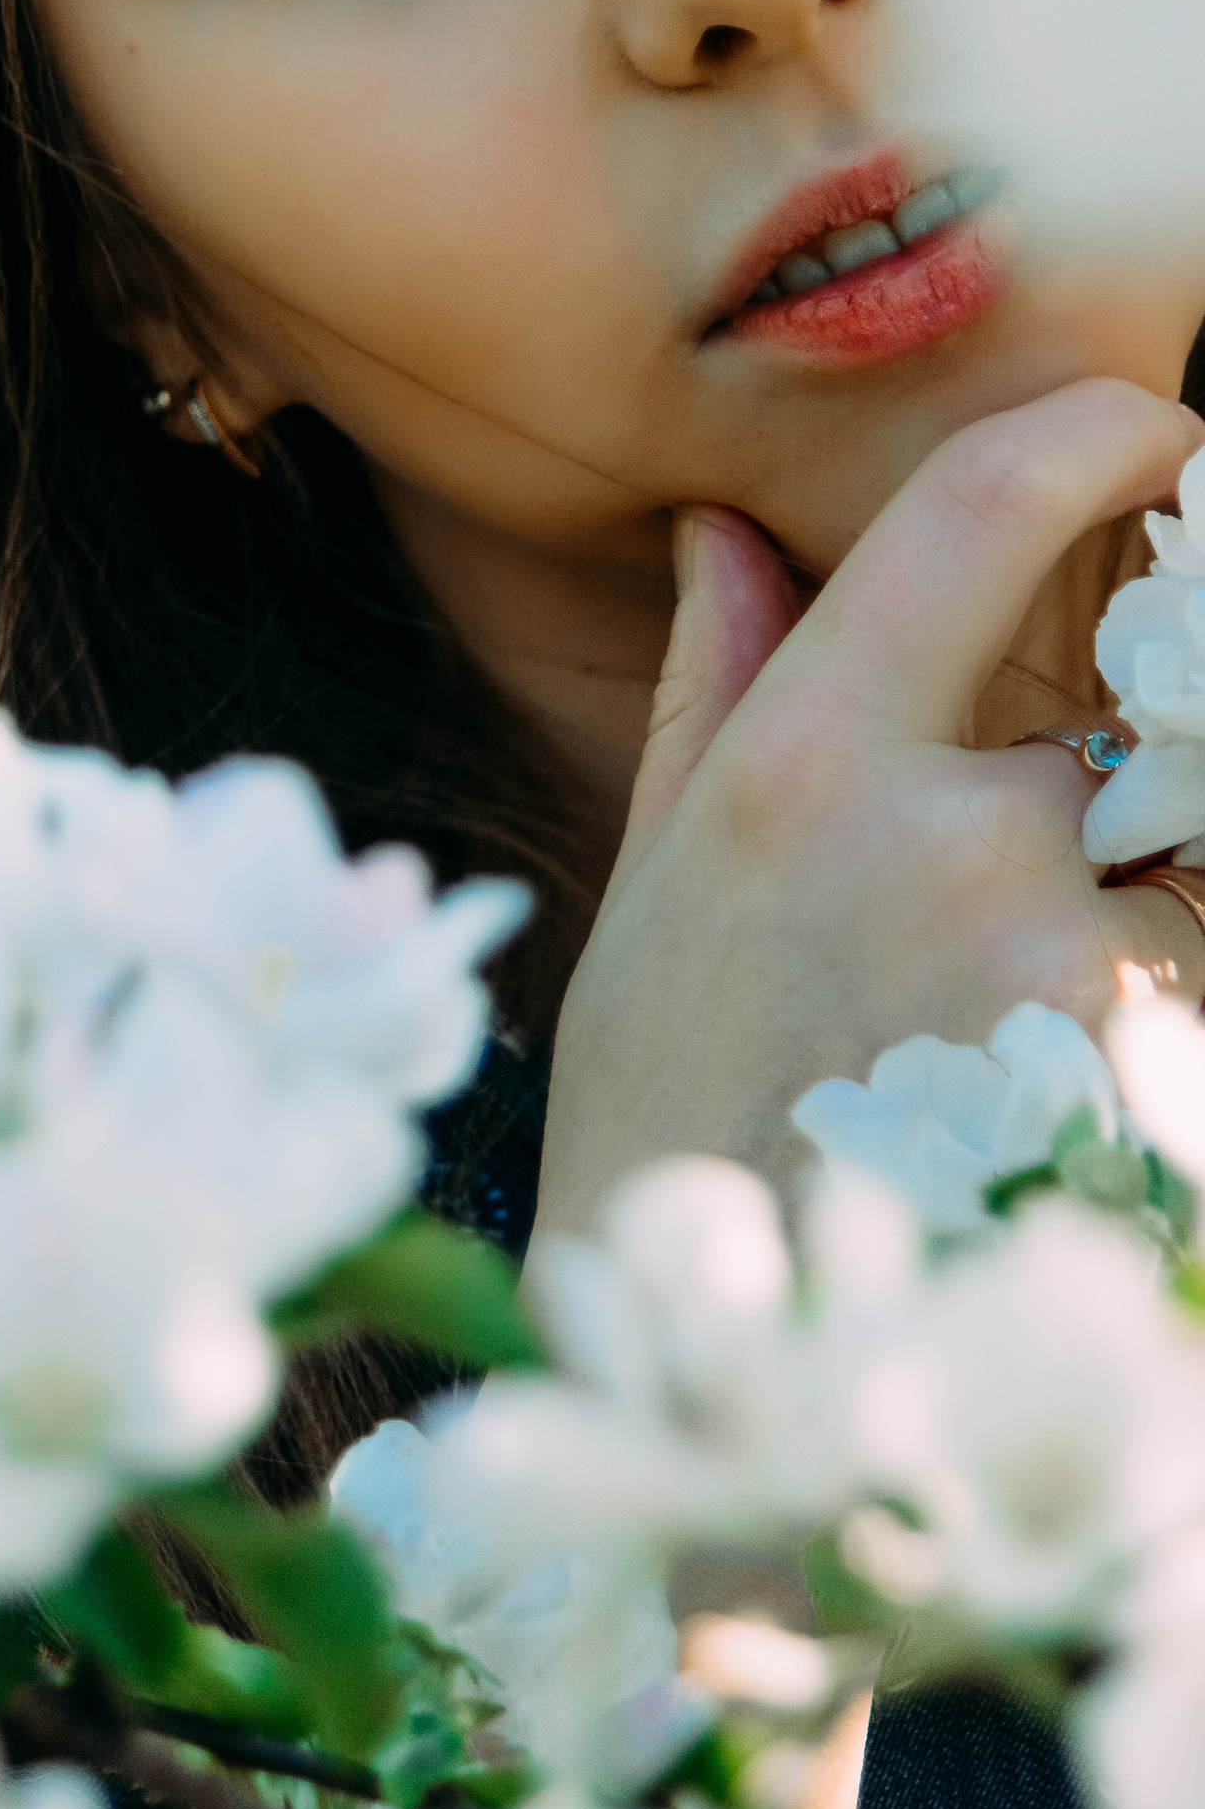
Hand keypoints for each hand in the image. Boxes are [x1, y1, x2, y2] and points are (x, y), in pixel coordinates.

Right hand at [538, 377, 1203, 1239]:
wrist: (727, 1381)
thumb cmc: (678, 1120)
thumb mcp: (657, 890)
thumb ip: (713, 690)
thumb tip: (732, 530)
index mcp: (803, 762)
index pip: (981, 510)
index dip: (1095, 434)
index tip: (1156, 428)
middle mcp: (943, 835)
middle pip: (1153, 697)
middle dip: (1161, 733)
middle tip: (1114, 786)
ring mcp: (1064, 960)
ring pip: (1197, 859)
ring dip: (1159, 902)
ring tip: (1014, 997)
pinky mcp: (1147, 1077)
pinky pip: (1194, 973)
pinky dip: (1160, 1000)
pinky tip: (1055, 1077)